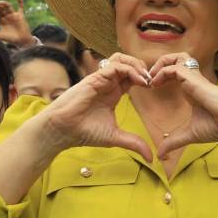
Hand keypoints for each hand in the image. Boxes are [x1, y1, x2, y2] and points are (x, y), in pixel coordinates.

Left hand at [0, 0, 34, 47]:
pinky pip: (21, 7)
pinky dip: (20, 1)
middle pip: (0, 9)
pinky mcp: (20, 15)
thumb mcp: (0, 36)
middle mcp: (7, 17)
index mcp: (1, 21)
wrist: (22, 41)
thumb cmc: (11, 39)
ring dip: (4, 4)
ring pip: (8, 7)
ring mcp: (13, 15)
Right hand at [38, 53, 152, 158]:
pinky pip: (115, 66)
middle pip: (128, 63)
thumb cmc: (84, 132)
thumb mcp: (115, 137)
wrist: (63, 131)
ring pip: (121, 59)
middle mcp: (108, 84)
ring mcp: (101, 79)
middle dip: (143, 68)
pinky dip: (129, 69)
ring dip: (136, 65)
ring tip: (146, 78)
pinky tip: (139, 81)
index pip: (131, 77)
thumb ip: (134, 143)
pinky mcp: (95, 78)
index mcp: (113, 93)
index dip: (144, 78)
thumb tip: (151, 158)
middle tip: (152, 81)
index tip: (154, 88)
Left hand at [148, 53, 217, 157]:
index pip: (176, 73)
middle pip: (176, 59)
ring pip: (177, 57)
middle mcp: (193, 81)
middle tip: (148, 79)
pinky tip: (155, 83)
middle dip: (159, 65)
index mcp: (192, 90)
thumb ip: (174, 142)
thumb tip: (161, 154)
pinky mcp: (195, 79)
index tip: (149, 89)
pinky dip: (162, 72)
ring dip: (161, 63)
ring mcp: (195, 79)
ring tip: (152, 77)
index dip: (161, 77)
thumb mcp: (190, 134)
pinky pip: (175, 67)